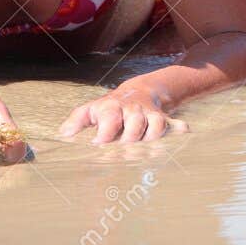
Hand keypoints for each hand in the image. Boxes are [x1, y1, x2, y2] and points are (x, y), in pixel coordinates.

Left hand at [59, 83, 188, 143]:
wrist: (141, 91)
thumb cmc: (110, 108)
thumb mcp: (91, 110)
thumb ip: (76, 121)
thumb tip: (63, 135)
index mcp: (112, 108)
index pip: (110, 118)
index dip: (106, 132)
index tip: (99, 145)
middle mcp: (132, 110)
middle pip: (135, 123)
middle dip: (131, 138)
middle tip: (125, 154)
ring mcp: (150, 114)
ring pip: (155, 125)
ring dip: (152, 138)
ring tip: (146, 153)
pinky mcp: (165, 120)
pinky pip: (176, 125)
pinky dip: (180, 129)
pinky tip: (182, 133)